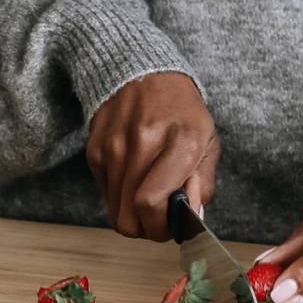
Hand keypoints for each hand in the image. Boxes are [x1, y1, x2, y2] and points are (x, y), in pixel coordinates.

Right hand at [86, 74, 217, 241]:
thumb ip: (203, 183)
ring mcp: (113, 148)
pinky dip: (121, 197)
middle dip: (147, 230)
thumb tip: (192, 220)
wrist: (144, 72)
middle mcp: (141, 145)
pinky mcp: (95, 151)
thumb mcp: (207, 142)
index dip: (160, 228)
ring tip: (150, 197)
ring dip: (133, 215)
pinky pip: (106, 194)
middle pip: (130, 218)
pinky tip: (135, 178)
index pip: (151, 205)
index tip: (171, 227)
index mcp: (178, 143)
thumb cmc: (181, 111)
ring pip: (115, 212)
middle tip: (161, 219)